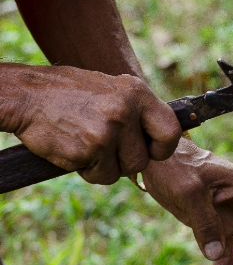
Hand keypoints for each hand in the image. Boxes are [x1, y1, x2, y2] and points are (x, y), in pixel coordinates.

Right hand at [3, 64, 181, 183]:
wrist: (28, 95)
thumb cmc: (71, 93)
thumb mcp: (113, 90)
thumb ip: (136, 110)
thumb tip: (160, 136)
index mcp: (137, 93)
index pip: (170, 130)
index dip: (163, 148)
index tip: (152, 151)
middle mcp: (127, 111)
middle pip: (143, 159)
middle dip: (126, 161)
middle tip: (107, 150)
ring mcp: (109, 131)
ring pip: (122, 171)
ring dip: (105, 167)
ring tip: (88, 146)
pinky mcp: (90, 149)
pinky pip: (99, 175)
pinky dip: (87, 170)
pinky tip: (75, 150)